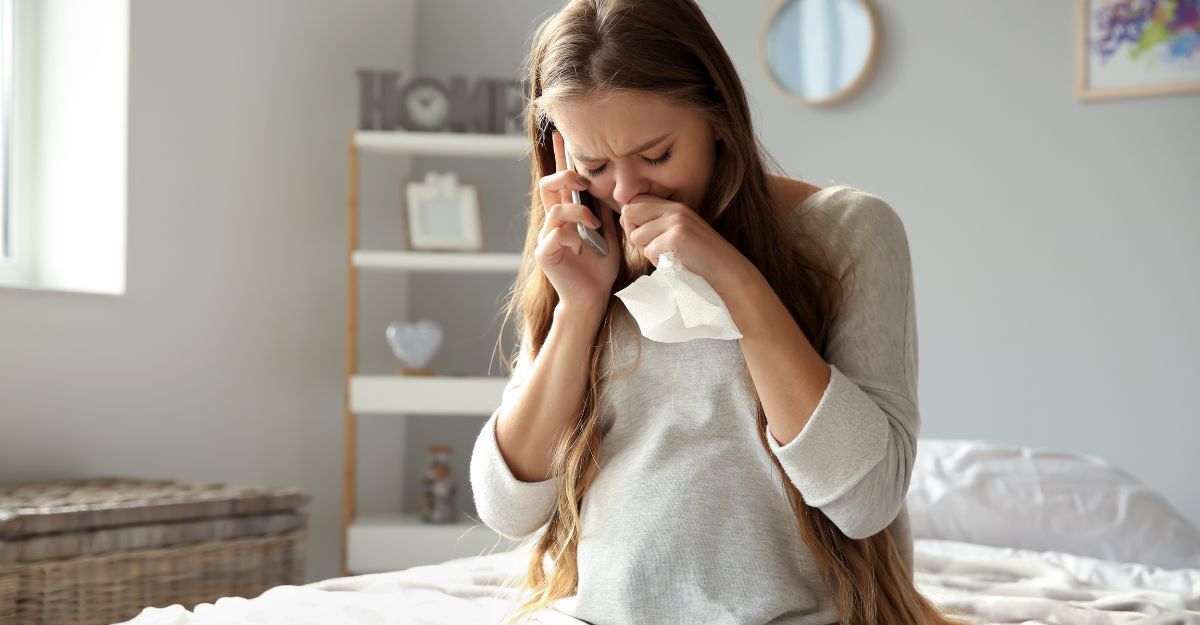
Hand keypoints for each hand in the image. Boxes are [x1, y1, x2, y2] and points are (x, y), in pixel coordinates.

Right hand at [534, 131, 620, 312]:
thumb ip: (605, 211)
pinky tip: (581, 247)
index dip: (560, 159)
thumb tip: (611, 186)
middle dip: (564, 177)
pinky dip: (572, 236)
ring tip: (594, 224)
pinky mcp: (545, 253)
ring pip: (554, 209)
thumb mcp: (609, 234)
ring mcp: (546, 237)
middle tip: (582, 180)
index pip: (560, 182)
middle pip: (547, 187)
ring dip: (577, 212)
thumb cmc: (599, 268)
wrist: (593, 297)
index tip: (562, 136)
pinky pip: (556, 233)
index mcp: (566, 216)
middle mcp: (552, 223)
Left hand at [618, 194, 756, 298]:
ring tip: (669, 257)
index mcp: (675, 207)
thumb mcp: (678, 234)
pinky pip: (649, 252)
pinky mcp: (676, 238)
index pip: (634, 202)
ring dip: (648, 252)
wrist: (727, 273)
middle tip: (652, 248)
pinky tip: (676, 264)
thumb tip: (626, 221)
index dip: (632, 221)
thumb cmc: (699, 260)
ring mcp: (676, 222)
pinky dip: (658, 263)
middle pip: (629, 213)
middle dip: (633, 234)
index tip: (645, 237)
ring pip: (636, 236)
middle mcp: (674, 209)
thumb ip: (658, 225)